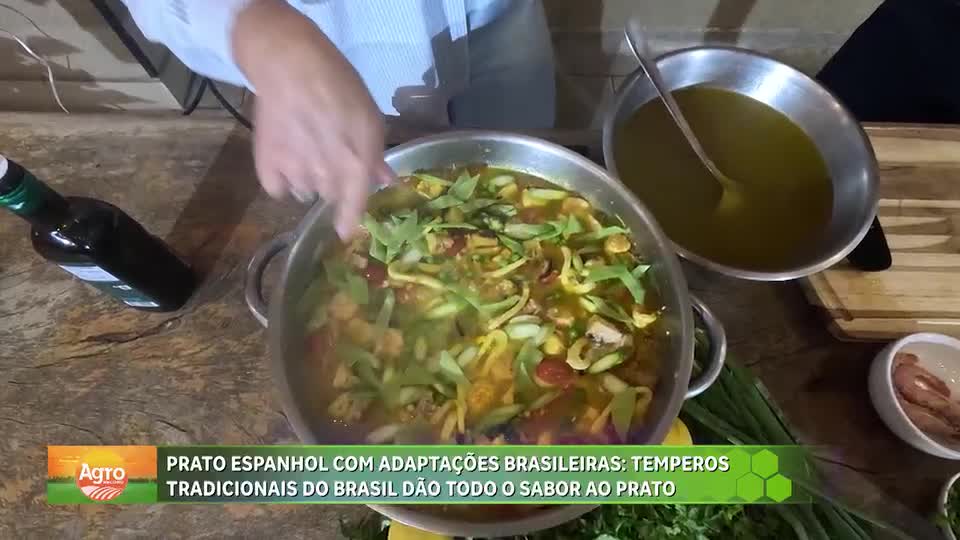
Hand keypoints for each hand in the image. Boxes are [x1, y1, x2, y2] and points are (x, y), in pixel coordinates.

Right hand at [232, 0, 392, 237]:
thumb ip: (376, 155)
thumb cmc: (338, 85)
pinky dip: (281, 180)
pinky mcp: (267, 165)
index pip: (354, 207)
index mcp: (355, 165)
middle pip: (330, 196)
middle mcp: (325, 177)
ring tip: (307, 151)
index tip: (346, 232)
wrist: (289, 65)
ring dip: (309, 181)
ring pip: (305, 192)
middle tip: (330, 156)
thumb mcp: (370, 117)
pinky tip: (285, 159)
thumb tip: (386, 181)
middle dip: (334, 184)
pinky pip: (277, 188)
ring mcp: (294, 173)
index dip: (350, 222)